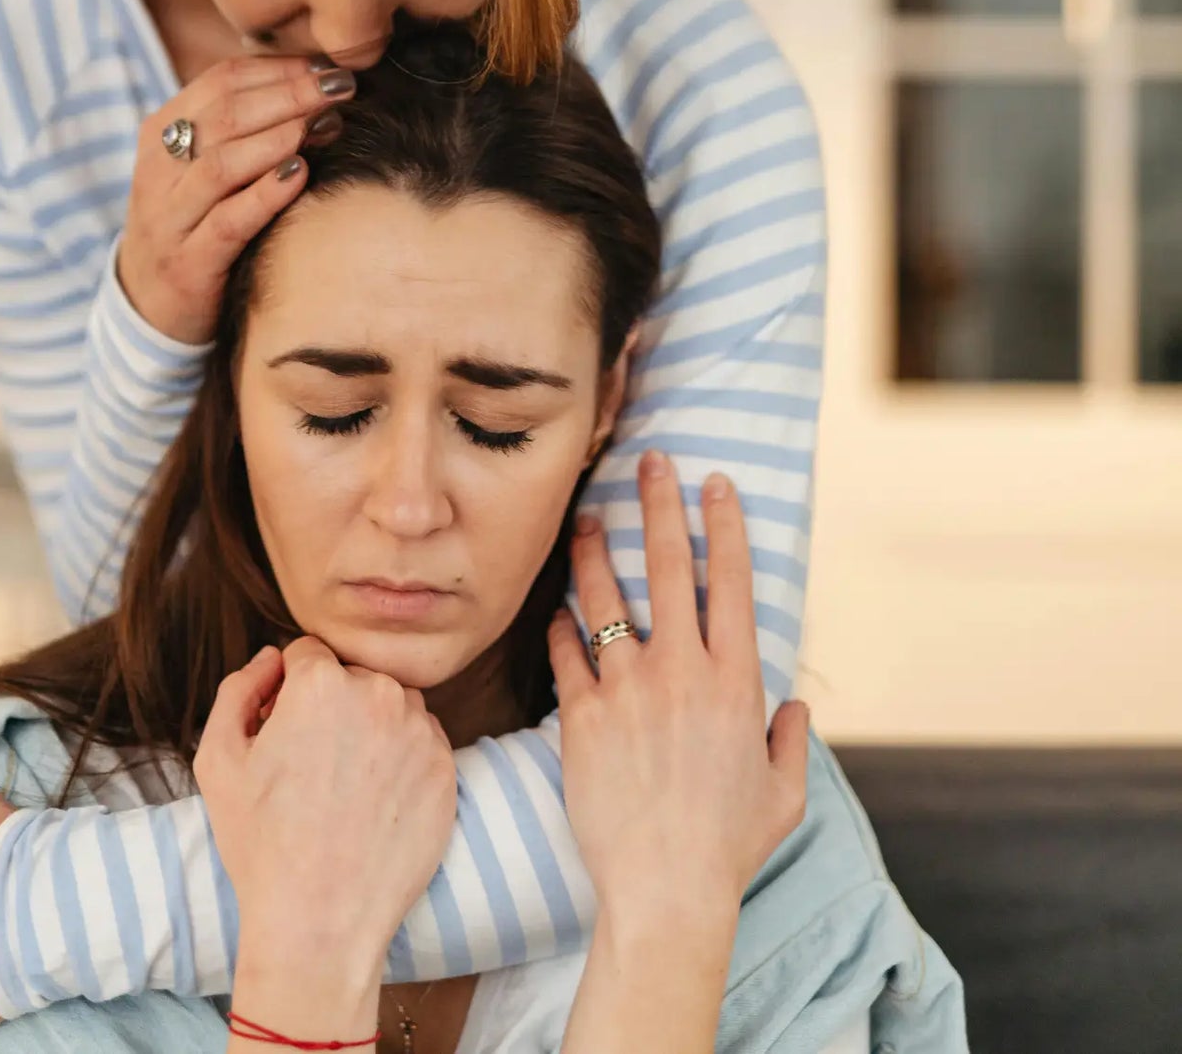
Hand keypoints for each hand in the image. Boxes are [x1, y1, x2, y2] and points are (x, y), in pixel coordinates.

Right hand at [119, 55, 355, 343]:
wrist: (149, 303)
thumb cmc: (195, 221)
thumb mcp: (203, 166)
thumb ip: (242, 127)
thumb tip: (316, 86)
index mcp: (161, 132)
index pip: (220, 81)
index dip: (279, 69)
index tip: (329, 67)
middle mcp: (158, 169)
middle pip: (225, 115)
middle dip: (289, 95)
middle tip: (340, 88)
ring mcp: (169, 217)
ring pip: (222, 164)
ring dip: (279, 138)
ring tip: (324, 124)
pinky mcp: (188, 263)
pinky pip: (227, 222)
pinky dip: (265, 195)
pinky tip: (300, 175)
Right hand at [193, 637, 456, 978]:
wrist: (320, 922)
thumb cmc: (261, 843)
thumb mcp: (218, 759)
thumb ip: (239, 688)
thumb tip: (271, 659)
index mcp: (322, 683)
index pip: (307, 654)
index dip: (288, 691)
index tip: (282, 730)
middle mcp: (380, 694)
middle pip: (352, 677)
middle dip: (332, 706)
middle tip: (311, 765)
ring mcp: (420, 733)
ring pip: (392, 706)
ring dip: (372, 728)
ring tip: (345, 787)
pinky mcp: (447, 770)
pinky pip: (422, 742)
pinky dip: (401, 760)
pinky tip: (374, 804)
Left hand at [548, 453, 808, 932]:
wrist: (665, 892)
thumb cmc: (729, 848)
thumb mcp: (783, 795)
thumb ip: (791, 743)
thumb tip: (797, 708)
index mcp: (736, 682)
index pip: (730, 581)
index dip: (723, 525)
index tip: (716, 482)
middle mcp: (682, 671)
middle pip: (666, 566)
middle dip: (658, 505)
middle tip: (650, 463)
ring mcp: (627, 689)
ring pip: (604, 597)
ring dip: (593, 549)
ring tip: (584, 516)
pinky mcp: (581, 716)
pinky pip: (566, 654)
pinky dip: (561, 627)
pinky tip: (557, 611)